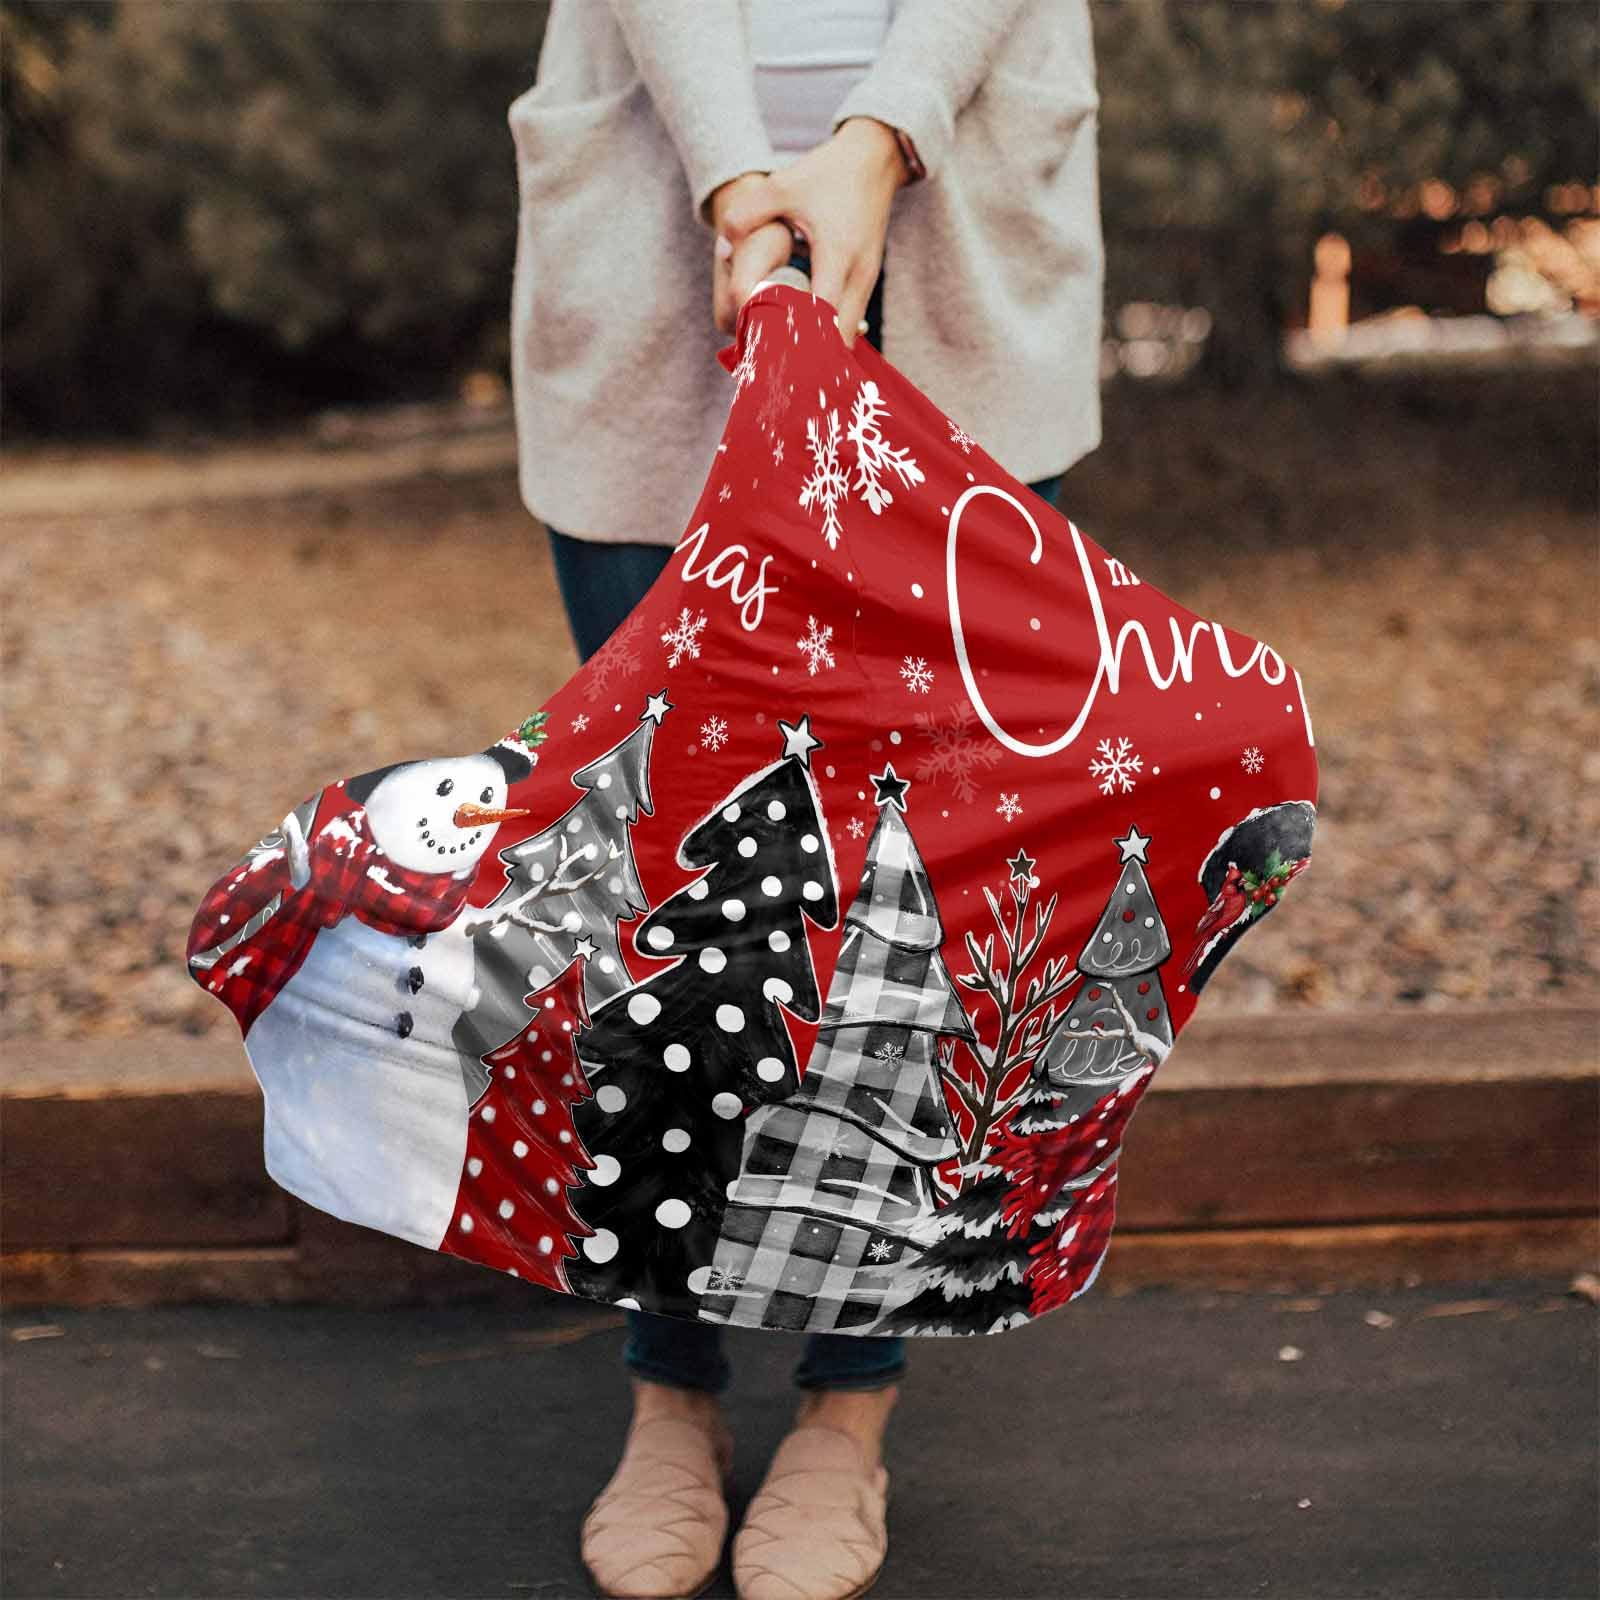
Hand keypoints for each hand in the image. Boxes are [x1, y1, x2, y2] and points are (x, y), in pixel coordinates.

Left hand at [714, 118, 907, 346]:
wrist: (874, 159)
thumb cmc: (827, 173)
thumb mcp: (782, 186)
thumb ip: (746, 215)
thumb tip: (722, 250)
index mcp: (837, 254)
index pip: (822, 316)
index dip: (799, 340)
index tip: (773, 355)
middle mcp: (858, 275)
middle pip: (839, 339)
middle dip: (810, 357)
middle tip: (776, 366)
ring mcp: (867, 281)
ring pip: (847, 335)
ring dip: (820, 348)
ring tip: (787, 357)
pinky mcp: (867, 281)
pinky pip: (849, 322)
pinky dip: (829, 334)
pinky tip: (803, 337)